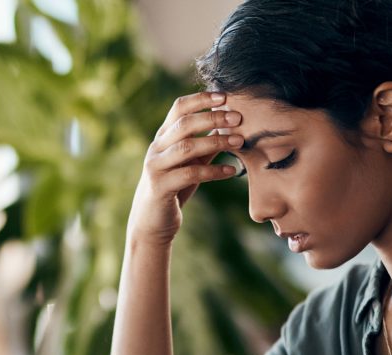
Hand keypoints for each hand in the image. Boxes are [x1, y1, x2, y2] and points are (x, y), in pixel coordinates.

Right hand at [127, 91, 243, 246]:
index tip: (225, 95)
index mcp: (163, 138)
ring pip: (186, 147)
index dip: (201, 99)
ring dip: (216, 141)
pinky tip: (232, 171)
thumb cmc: (174, 189)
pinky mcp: (160, 187)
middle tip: (238, 117)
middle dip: (213, 117)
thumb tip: (230, 126)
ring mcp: (156, 167)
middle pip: (184, 123)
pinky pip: (189, 174)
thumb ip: (206, 146)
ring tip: (239, 141)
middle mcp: (156, 148)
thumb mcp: (190, 163)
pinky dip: (213, 171)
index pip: (179, 108)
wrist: (151, 223)